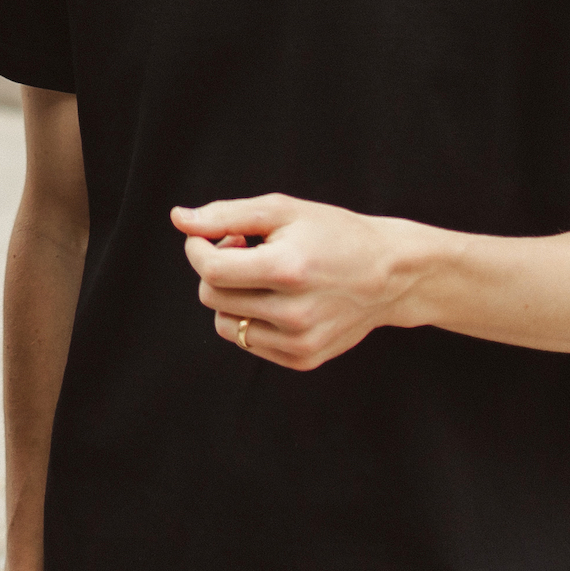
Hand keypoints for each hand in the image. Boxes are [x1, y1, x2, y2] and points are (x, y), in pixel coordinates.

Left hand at [173, 193, 439, 370]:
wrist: (390, 274)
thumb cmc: (332, 233)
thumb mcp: (282, 210)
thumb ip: (225, 214)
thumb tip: (178, 219)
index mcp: (288, 270)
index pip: (212, 270)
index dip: (198, 250)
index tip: (209, 237)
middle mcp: (294, 314)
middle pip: (212, 297)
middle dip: (216, 269)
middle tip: (245, 249)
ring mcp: (300, 342)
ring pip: (225, 323)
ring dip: (230, 297)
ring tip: (262, 276)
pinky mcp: (304, 360)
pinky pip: (248, 342)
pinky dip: (251, 319)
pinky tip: (278, 299)